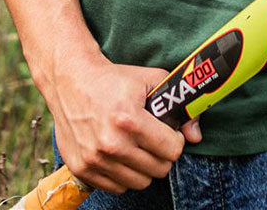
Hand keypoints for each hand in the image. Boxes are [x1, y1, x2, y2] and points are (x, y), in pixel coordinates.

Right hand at [45, 49, 201, 193]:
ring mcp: (95, 159)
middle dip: (161, 155)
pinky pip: (117, 187)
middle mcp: (111, 143)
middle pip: (158, 170)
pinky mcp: (82, 169)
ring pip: (139, 183)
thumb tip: (195, 135)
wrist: (71, 81)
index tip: (169, 133)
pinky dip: (123, 175)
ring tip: (137, 147)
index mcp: (129, 119)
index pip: (171, 150)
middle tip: (154, 140)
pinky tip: (120, 154)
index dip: (175, 140)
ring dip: (143, 167)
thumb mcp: (149, 80)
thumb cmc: (114, 80)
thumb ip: (178, 105)